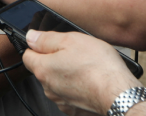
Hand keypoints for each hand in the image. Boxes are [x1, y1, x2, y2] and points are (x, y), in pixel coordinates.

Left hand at [22, 30, 143, 115]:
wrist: (119, 94)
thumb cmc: (98, 67)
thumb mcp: (71, 40)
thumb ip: (47, 39)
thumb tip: (31, 36)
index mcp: (43, 69)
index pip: (27, 55)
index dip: (37, 46)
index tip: (48, 42)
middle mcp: (48, 88)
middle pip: (43, 69)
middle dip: (54, 59)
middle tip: (73, 52)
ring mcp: (61, 100)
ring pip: (57, 82)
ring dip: (66, 74)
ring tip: (85, 66)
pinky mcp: (74, 109)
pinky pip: (69, 94)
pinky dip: (76, 87)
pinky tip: (89, 80)